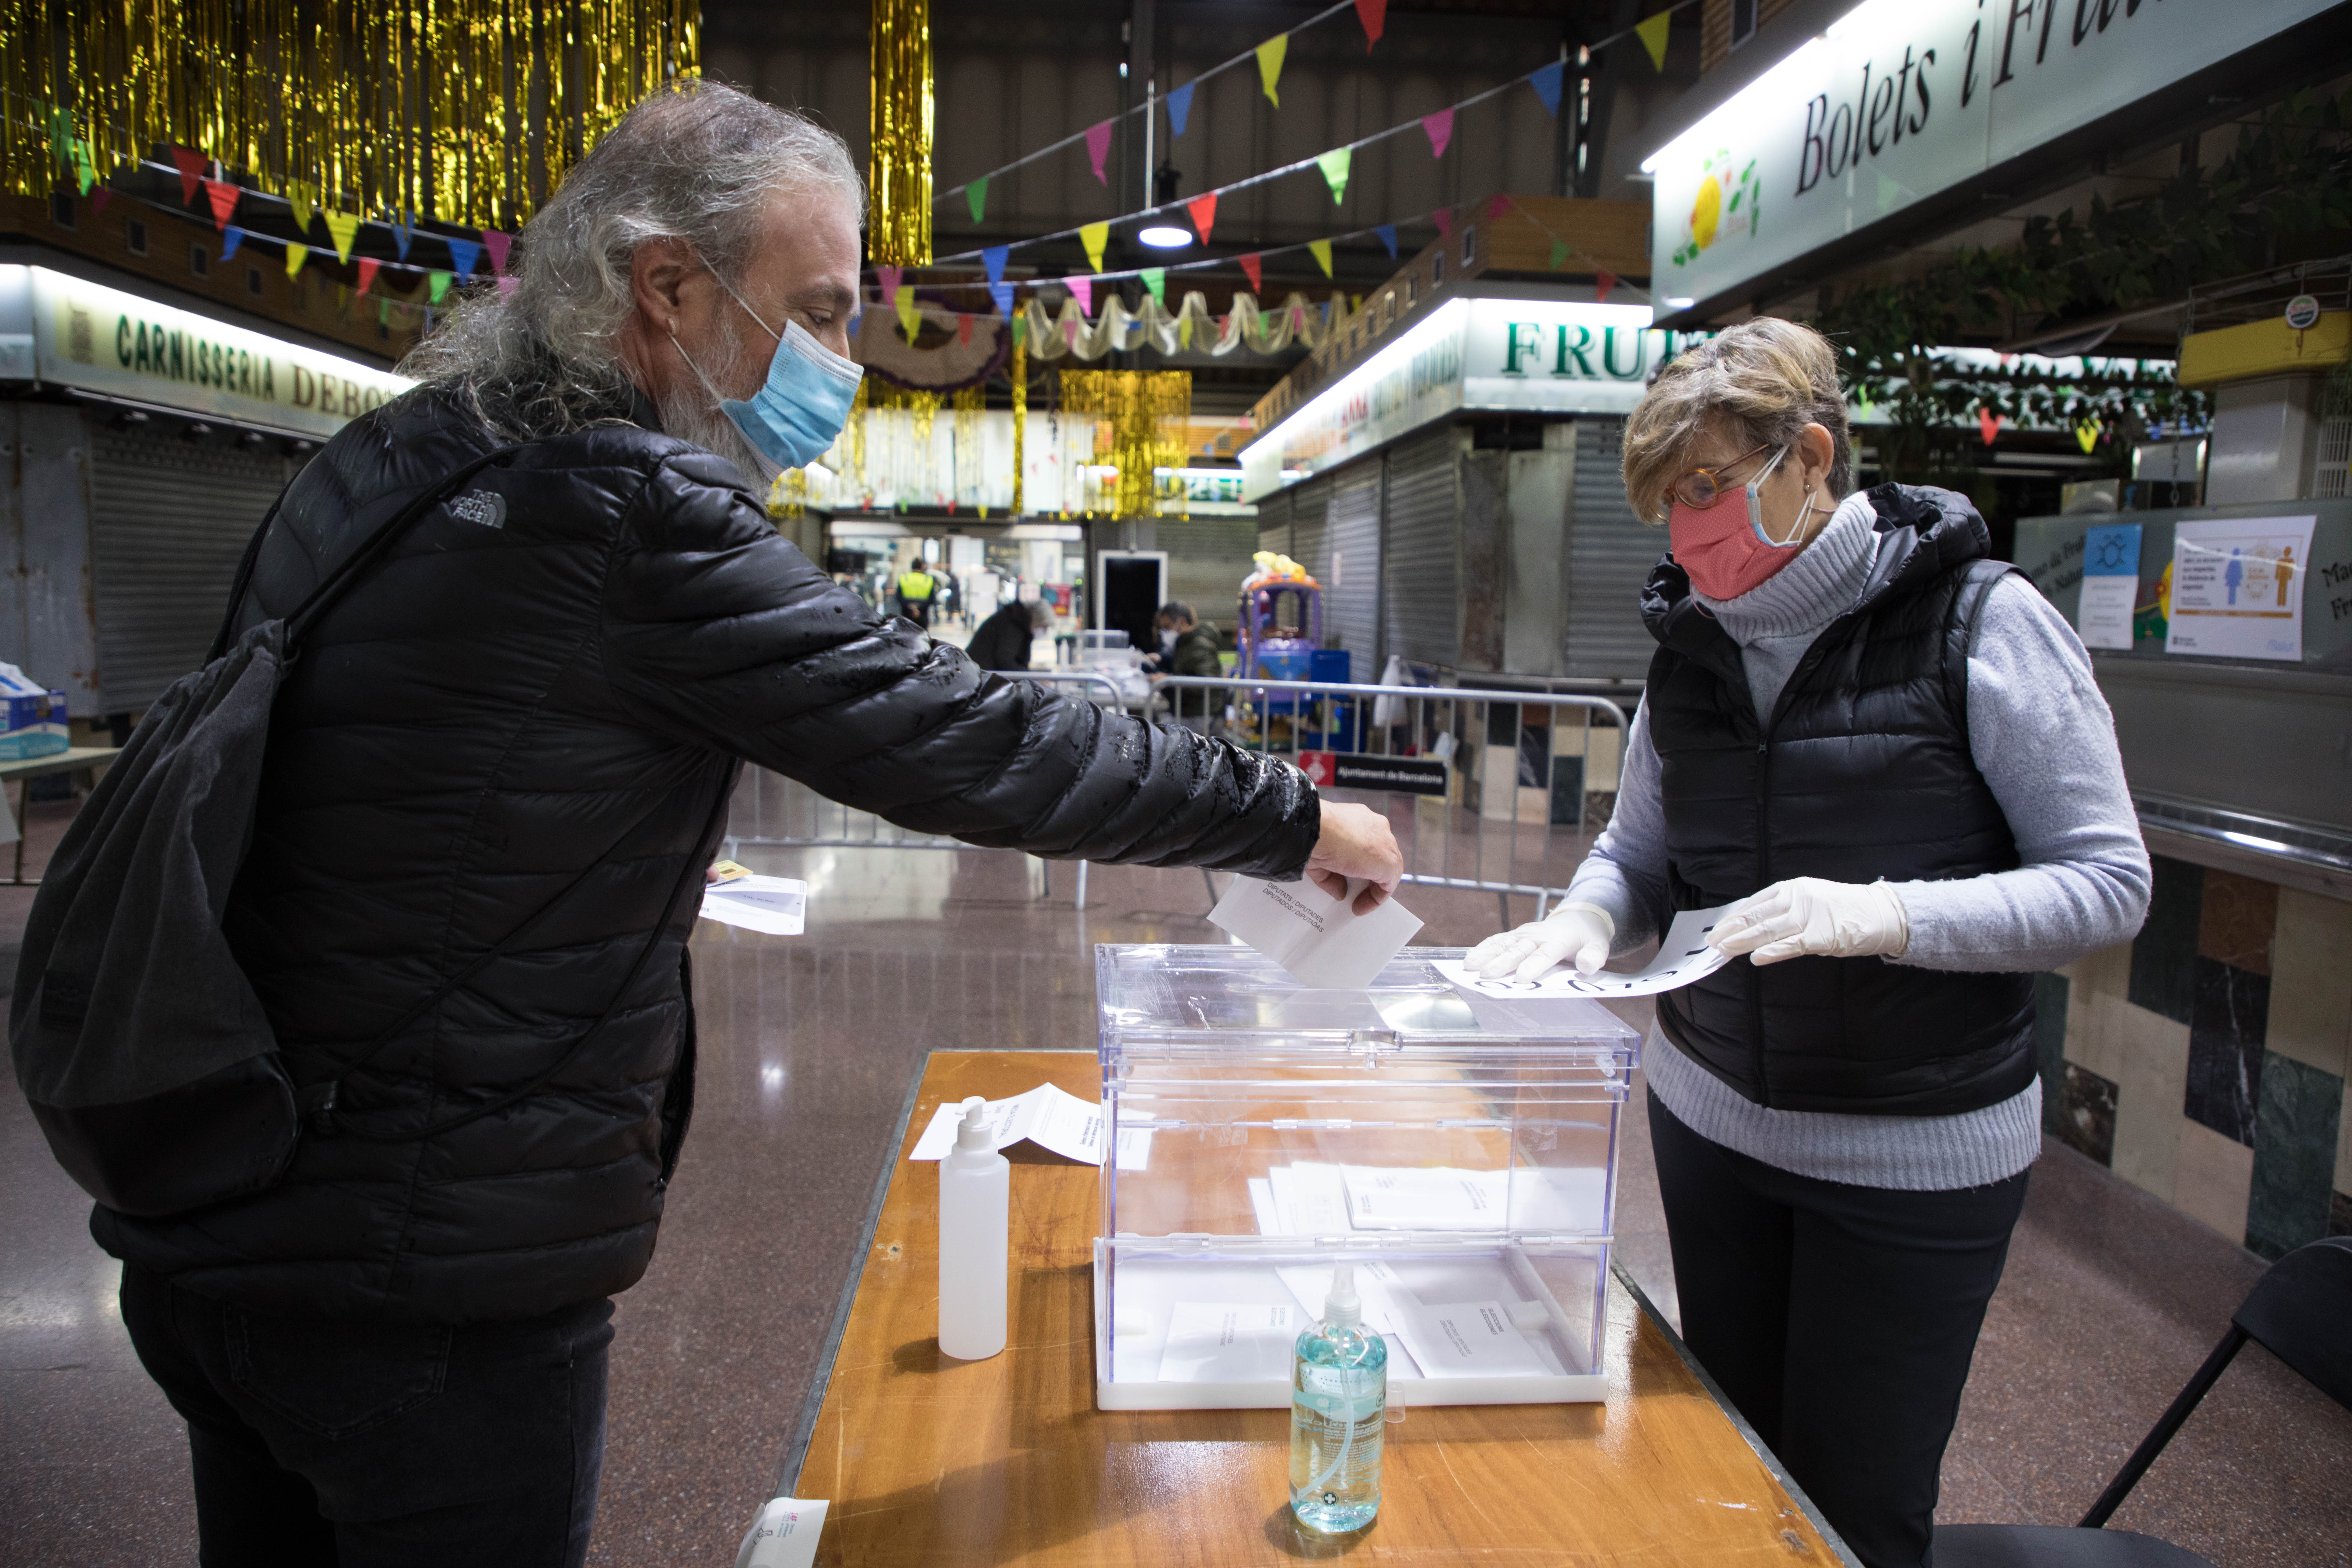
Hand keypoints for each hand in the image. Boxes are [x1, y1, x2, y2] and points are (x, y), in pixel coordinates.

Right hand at [1306, 801, 1402, 913]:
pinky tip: (1361, 906)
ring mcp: (1386, 843)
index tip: (1350, 878)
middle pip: (1380, 856)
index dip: (1361, 863)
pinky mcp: (1389, 862)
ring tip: (1358, 902)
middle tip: (1356, 892)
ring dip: (1373, 887)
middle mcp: (1377, 827)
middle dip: (1368, 875)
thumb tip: (1339, 891)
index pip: (1368, 844)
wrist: (1315, 829)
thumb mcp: (1320, 856)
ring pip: (1386, 869)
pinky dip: (1375, 898)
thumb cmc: (1313, 834)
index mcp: (1360, 820)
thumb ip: (1333, 875)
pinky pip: (1387, 885)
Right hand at [1466, 903, 1614, 982]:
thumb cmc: (1587, 938)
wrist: (1578, 918)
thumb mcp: (1599, 945)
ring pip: (1503, 943)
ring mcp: (1524, 934)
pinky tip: (1469, 959)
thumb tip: (1586, 966)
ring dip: (1486, 954)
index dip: (1533, 966)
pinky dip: (1483, 948)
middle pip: (1518, 950)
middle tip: (1487, 976)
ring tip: (1469, 966)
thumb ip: (1594, 956)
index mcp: (1558, 940)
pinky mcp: (1515, 935)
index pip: (1544, 954)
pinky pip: (1497, 940)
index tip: (1522, 979)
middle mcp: (1537, 935)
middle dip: (1502, 963)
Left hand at [1710, 878, 1909, 965]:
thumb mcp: (1809, 901)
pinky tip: (1756, 957)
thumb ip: (1783, 911)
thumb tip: (1752, 925)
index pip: (1754, 903)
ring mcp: (1808, 916)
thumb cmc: (1842, 909)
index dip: (1734, 917)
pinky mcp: (1821, 935)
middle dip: (1731, 929)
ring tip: (1724, 950)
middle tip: (1712, 941)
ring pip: (1767, 930)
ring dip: (1742, 941)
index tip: (1717, 928)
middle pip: (1756, 916)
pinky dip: (1772, 951)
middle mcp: (1796, 899)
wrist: (1879, 913)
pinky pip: (1791, 945)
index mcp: (1792, 888)